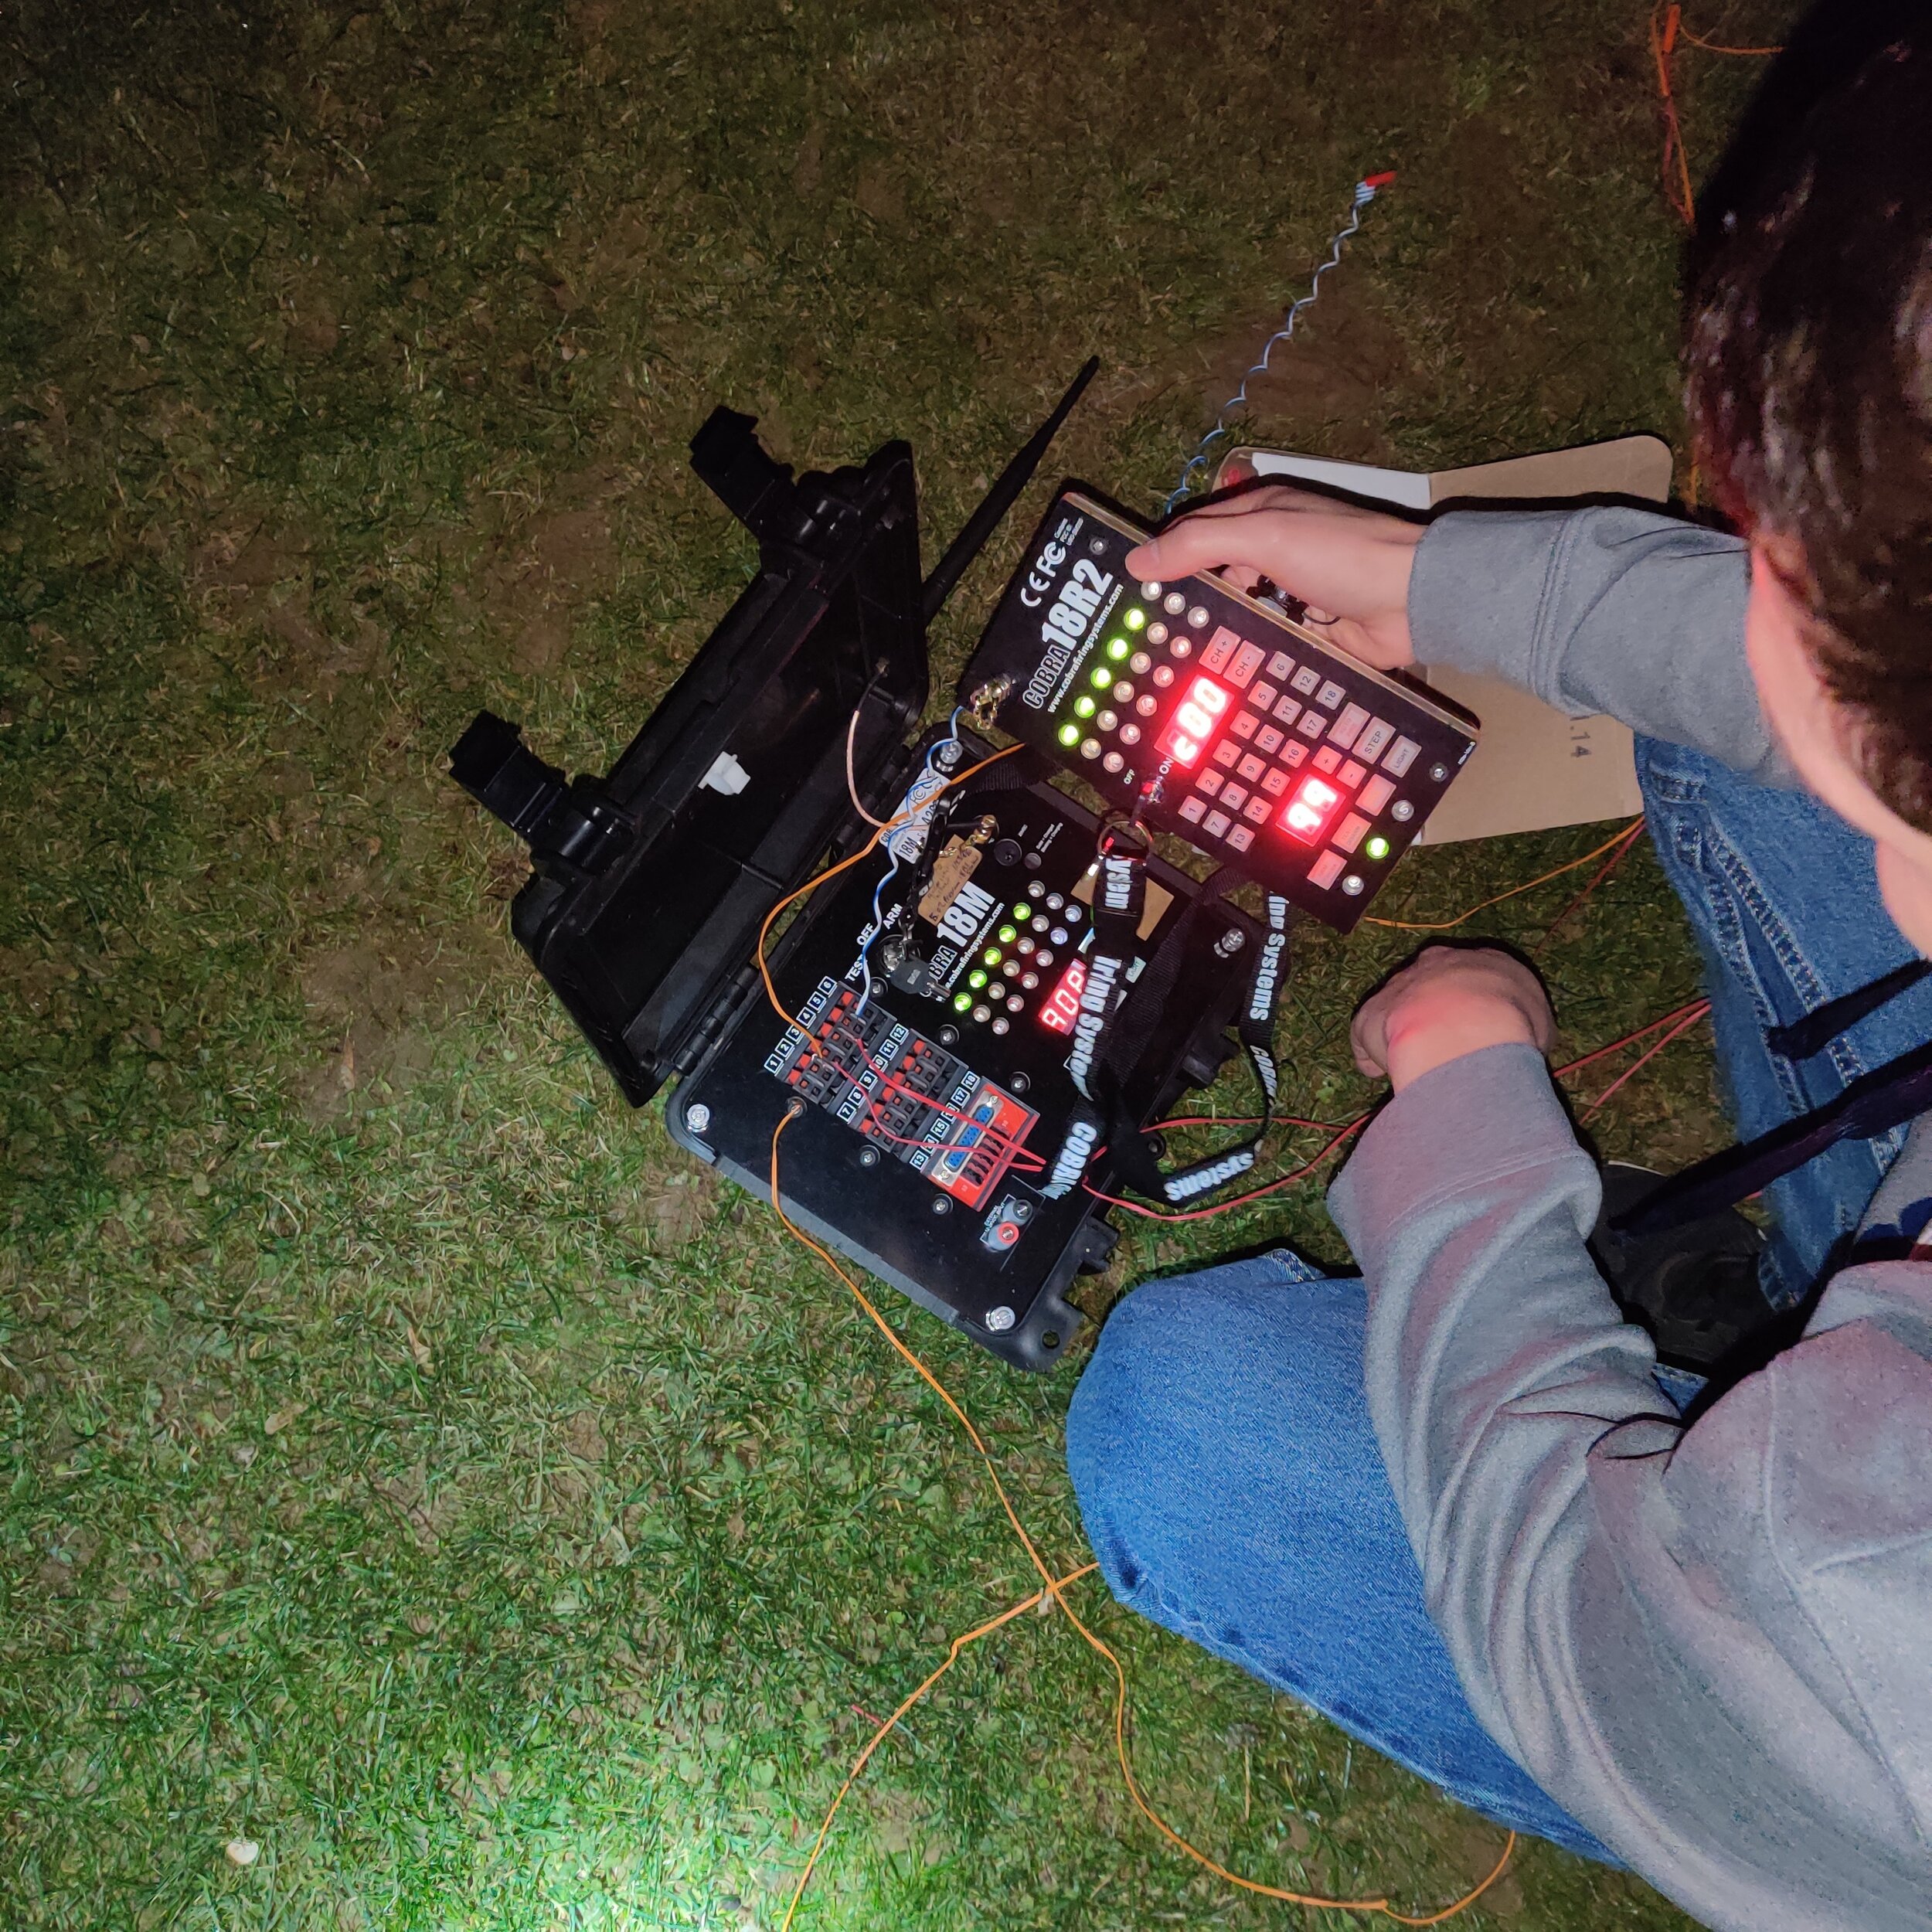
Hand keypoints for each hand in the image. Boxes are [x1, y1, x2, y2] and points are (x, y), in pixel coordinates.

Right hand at [1124, 486, 1424, 671]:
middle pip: (1213, 577)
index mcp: (1261, 515)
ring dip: (1213, 633)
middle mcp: (1273, 551)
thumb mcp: (1263, 538)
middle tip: (1145, 636)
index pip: (1195, 533)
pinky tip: (1219, 674)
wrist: (1413, 601)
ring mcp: (1290, 593)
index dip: (1162, 558)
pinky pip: (1263, 643)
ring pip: (1235, 614)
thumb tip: (1138, 561)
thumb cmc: (1343, 555)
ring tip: (1173, 663)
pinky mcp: (1308, 631)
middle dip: (1184, 602)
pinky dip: (1245, 654)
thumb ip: (1200, 546)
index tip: (1129, 591)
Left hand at [1351, 945, 1556, 1091]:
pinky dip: (1372, 1056)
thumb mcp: (1539, 1027)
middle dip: (1436, 1012)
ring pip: (1399, 1009)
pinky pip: (1368, 1035)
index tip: (1479, 1031)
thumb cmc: (1514, 1027)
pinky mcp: (1370, 1012)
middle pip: (1434, 986)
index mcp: (1486, 962)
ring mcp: (1401, 985)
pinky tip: (1381, 1074)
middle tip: (1444, 1047)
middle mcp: (1439, 964)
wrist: (1467, 1029)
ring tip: (1412, 1066)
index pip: (1480, 979)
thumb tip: (1524, 1050)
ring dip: (1403, 1034)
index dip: (1479, 1008)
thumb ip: (1526, 1032)